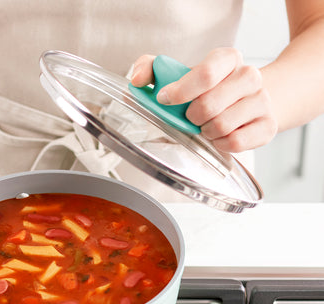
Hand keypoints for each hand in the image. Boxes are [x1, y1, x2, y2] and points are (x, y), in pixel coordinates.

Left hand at [131, 48, 277, 152]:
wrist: (250, 100)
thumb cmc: (208, 90)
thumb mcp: (180, 73)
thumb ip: (152, 69)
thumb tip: (138, 80)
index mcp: (227, 59)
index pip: (204, 74)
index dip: (180, 92)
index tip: (164, 99)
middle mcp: (249, 76)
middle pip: (209, 106)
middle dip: (191, 117)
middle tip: (191, 117)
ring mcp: (262, 102)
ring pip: (221, 126)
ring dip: (205, 132)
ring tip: (207, 125)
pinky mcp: (267, 127)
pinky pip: (234, 143)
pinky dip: (220, 144)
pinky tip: (219, 136)